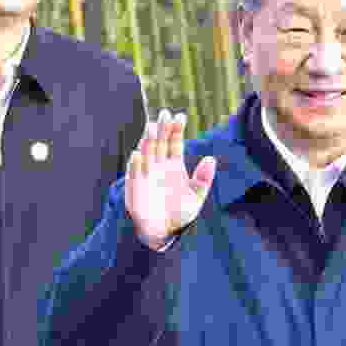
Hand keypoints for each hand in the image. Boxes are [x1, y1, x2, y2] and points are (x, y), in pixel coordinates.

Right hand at [124, 111, 215, 253]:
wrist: (164, 232)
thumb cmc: (180, 214)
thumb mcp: (196, 197)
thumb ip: (203, 179)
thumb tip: (211, 159)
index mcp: (174, 165)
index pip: (175, 143)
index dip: (177, 129)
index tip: (181, 116)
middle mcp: (159, 166)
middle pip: (160, 142)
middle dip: (162, 128)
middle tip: (165, 113)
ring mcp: (146, 174)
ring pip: (146, 152)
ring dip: (148, 140)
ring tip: (153, 126)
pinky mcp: (136, 187)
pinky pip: (134, 173)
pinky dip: (135, 164)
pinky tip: (139, 154)